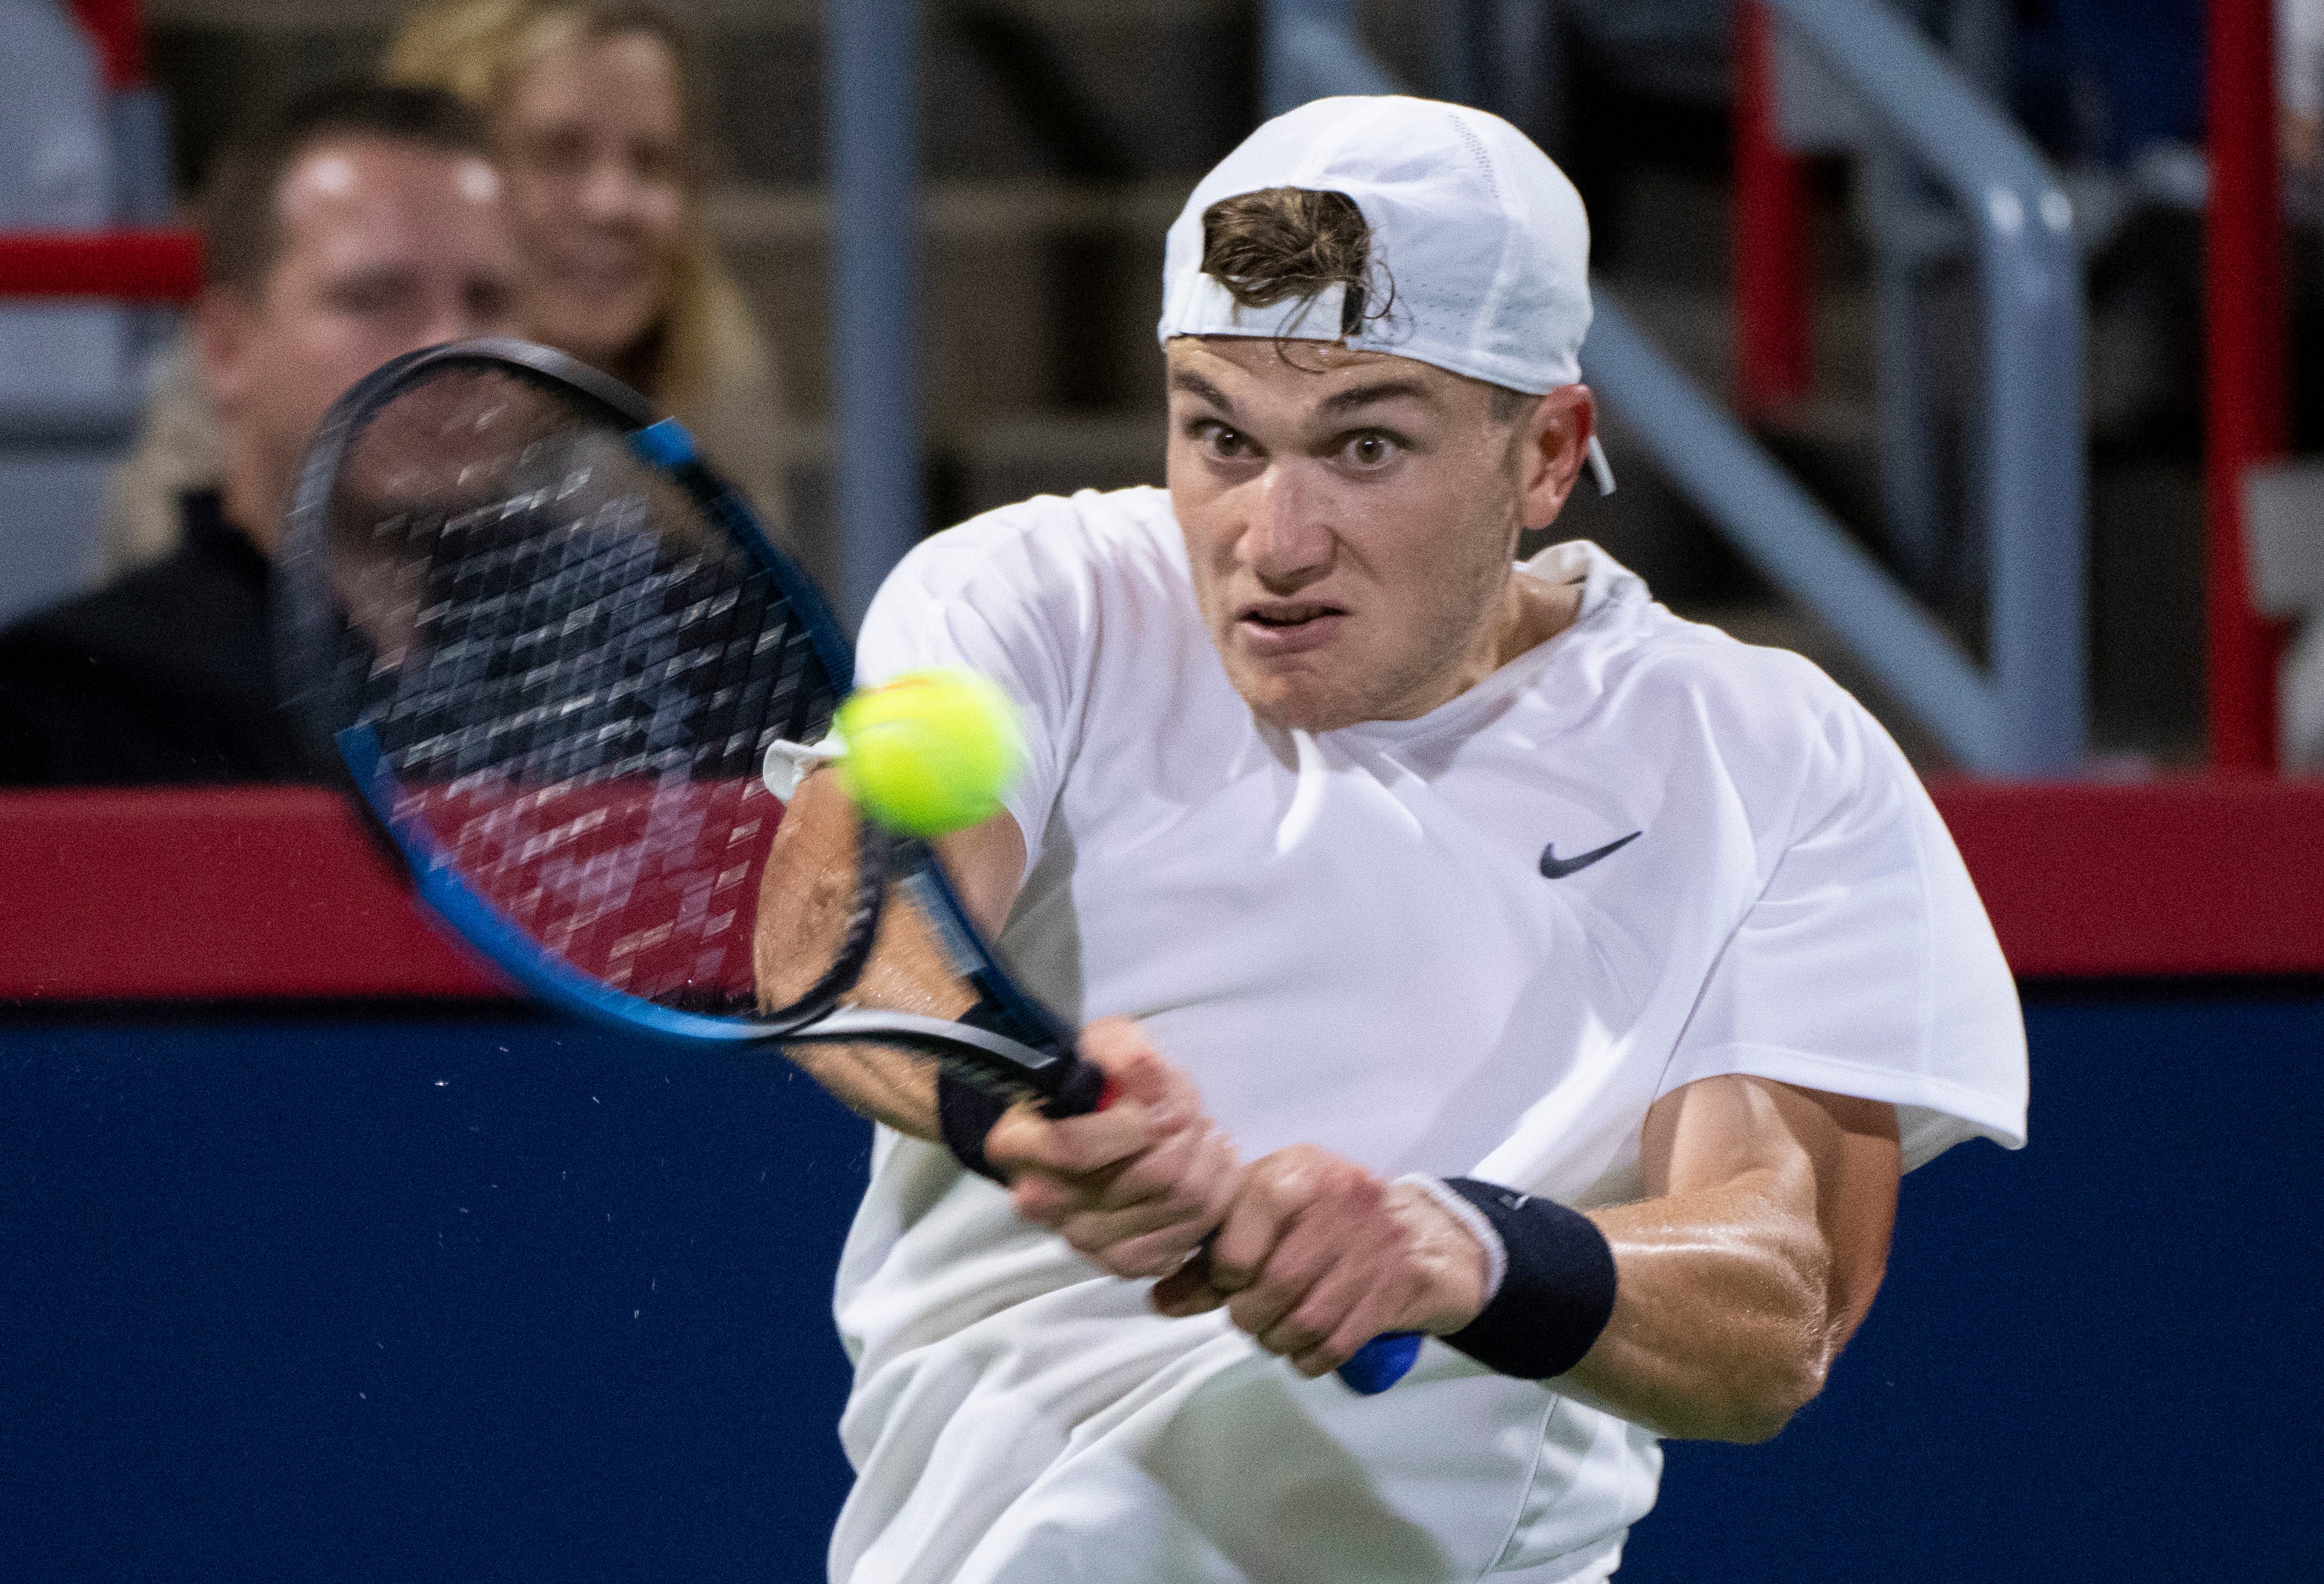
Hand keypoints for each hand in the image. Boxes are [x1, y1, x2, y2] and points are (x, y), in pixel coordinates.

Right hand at [986, 1018, 1239, 1279]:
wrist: (1096, 1126)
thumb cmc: (1096, 1083)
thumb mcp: (1103, 1043)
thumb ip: (1122, 1050)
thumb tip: (1146, 1070)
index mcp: (1018, 1147)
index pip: (1077, 1148)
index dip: (1136, 1122)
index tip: (1161, 1096)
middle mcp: (1043, 1203)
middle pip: (1149, 1177)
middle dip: (1187, 1131)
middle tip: (1190, 1110)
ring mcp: (1083, 1240)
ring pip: (1182, 1203)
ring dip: (1209, 1158)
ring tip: (1203, 1132)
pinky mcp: (1123, 1262)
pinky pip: (1191, 1235)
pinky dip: (1214, 1196)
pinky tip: (1206, 1168)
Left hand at [1149, 1146, 1489, 1377]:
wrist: (1421, 1234)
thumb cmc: (1325, 1217)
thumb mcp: (1267, 1211)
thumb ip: (1210, 1255)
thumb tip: (1159, 1300)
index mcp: (1298, 1172)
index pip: (1239, 1238)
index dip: (1224, 1272)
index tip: (1227, 1277)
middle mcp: (1340, 1201)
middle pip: (1271, 1286)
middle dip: (1248, 1313)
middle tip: (1248, 1312)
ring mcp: (1373, 1248)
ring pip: (1301, 1322)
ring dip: (1275, 1338)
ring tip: (1273, 1327)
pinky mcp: (1394, 1292)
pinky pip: (1333, 1346)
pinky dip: (1306, 1357)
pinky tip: (1303, 1343)